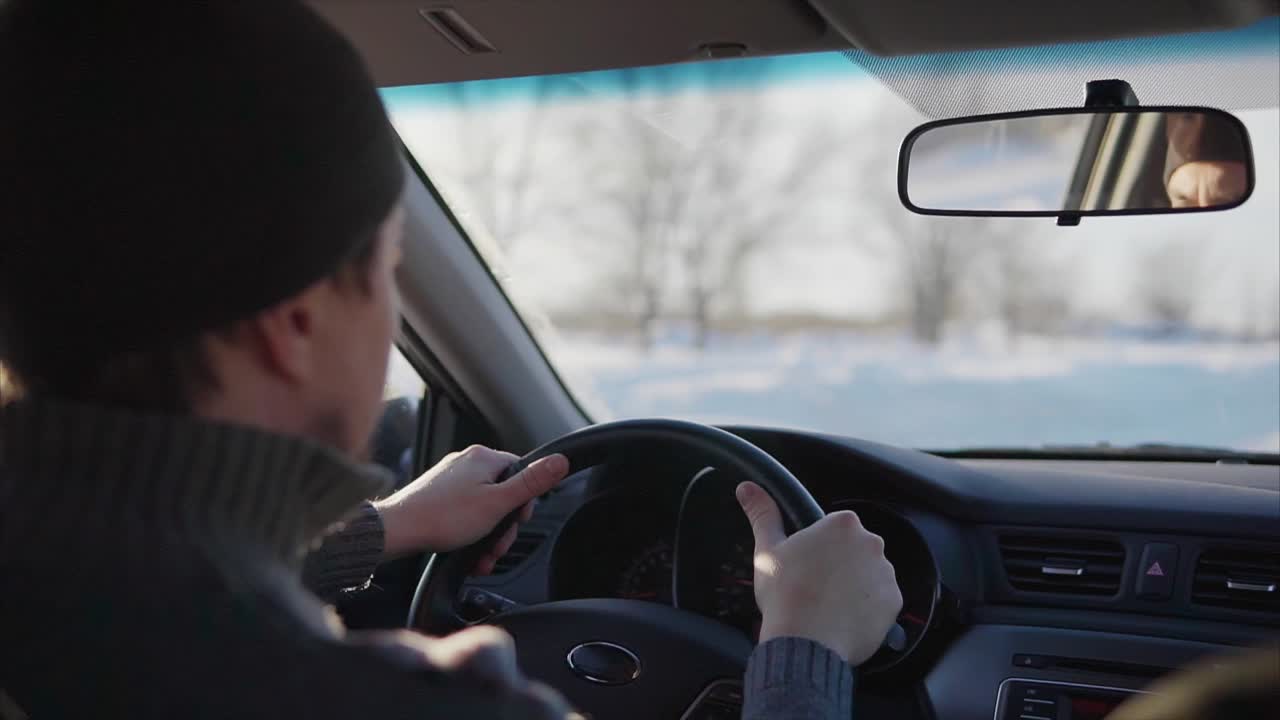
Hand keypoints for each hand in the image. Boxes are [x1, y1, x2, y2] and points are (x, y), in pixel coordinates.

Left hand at [373, 445, 569, 573]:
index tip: (516, 522)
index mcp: (483, 457)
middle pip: (502, 493)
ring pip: (483, 507)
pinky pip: (464, 513)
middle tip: (495, 547)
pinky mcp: (437, 495)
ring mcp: (450, 479)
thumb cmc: (443, 517)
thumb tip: (560, 461)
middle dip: (503, 527)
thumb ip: (531, 483)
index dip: (524, 502)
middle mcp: (466, 462)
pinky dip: (469, 534)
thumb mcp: (498, 503)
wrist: (398, 531)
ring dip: (487, 536)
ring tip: (480, 557)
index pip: (521, 472)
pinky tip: (467, 553)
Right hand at [735, 481, 901, 665]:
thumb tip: (747, 488)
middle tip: (815, 586)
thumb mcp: (768, 550)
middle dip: (840, 564)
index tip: (808, 564)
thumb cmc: (786, 594)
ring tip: (829, 605)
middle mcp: (872, 543)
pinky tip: (844, 617)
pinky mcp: (894, 602)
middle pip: (855, 550)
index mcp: (843, 524)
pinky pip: (881, 601)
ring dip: (855, 585)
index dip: (820, 547)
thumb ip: (763, 514)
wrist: (805, 643)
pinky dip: (867, 608)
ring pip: (869, 574)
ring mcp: (886, 574)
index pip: (836, 528)